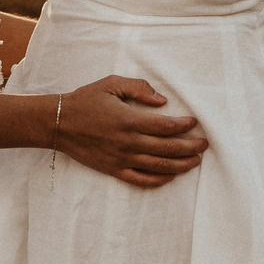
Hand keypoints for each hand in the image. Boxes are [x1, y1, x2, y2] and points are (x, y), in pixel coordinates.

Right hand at [52, 77, 206, 188]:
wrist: (59, 123)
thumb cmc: (85, 100)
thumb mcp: (111, 83)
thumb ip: (139, 88)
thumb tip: (162, 100)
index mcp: (129, 120)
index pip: (166, 126)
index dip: (185, 126)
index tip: (195, 122)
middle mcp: (129, 142)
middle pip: (168, 148)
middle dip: (191, 147)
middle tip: (205, 144)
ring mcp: (122, 159)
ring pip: (159, 166)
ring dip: (182, 165)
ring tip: (196, 161)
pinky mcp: (114, 170)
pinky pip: (141, 180)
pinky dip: (159, 180)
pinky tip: (171, 175)